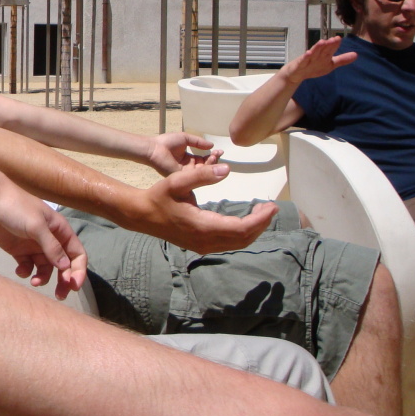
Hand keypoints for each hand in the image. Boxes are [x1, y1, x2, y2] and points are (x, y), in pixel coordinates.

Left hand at [0, 180, 86, 299]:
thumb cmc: (17, 207)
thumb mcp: (36, 225)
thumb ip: (51, 247)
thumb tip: (65, 267)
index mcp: (60, 230)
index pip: (77, 254)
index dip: (78, 270)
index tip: (73, 286)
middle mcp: (50, 240)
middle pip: (63, 265)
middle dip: (63, 280)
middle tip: (60, 296)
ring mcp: (34, 245)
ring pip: (45, 268)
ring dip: (43, 278)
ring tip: (34, 281)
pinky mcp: (18, 250)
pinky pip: (27, 266)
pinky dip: (26, 271)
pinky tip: (19, 270)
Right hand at [131, 161, 276, 253]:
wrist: (142, 216)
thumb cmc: (159, 197)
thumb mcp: (178, 181)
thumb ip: (202, 175)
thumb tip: (226, 169)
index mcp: (203, 226)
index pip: (241, 228)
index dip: (260, 219)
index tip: (272, 206)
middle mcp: (205, 241)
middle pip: (243, 239)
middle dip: (261, 224)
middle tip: (270, 207)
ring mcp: (203, 246)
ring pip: (237, 243)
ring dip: (253, 230)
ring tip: (262, 213)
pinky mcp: (201, 245)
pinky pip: (228, 243)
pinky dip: (242, 233)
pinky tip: (245, 221)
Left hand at [146, 131, 213, 174]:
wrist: (155, 148)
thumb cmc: (167, 142)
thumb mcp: (186, 138)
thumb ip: (198, 142)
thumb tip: (212, 145)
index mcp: (188, 159)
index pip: (204, 159)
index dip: (212, 156)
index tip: (219, 151)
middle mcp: (188, 167)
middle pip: (205, 166)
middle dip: (214, 160)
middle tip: (218, 154)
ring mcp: (186, 173)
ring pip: (203, 171)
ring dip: (211, 164)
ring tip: (215, 156)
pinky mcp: (183, 176)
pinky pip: (196, 174)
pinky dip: (204, 169)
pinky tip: (210, 162)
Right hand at [282, 35, 356, 86]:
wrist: (296, 73)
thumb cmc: (313, 66)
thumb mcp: (330, 65)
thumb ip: (342, 60)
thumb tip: (356, 55)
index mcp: (324, 55)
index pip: (331, 49)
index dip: (334, 44)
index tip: (339, 38)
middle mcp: (317, 55)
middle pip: (323, 49)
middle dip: (328, 44)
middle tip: (334, 39)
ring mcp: (308, 59)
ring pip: (314, 52)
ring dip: (318, 47)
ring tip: (322, 42)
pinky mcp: (300, 64)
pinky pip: (303, 60)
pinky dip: (306, 57)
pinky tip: (308, 53)